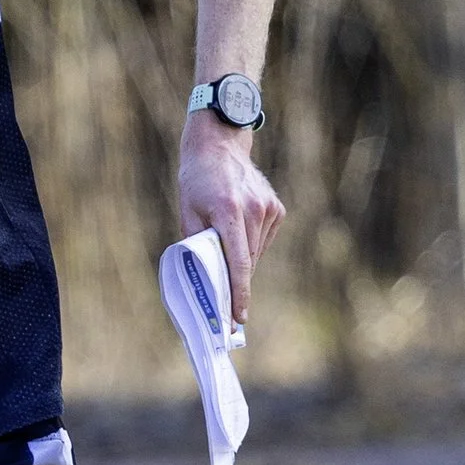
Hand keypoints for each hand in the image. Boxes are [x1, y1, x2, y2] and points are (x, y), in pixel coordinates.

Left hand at [178, 109, 282, 320]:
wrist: (219, 146)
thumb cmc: (196, 181)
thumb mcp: (187, 212)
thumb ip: (197, 244)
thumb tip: (205, 278)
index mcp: (228, 211)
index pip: (238, 262)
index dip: (238, 293)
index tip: (238, 317)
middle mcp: (254, 210)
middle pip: (248, 261)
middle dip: (237, 284)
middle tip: (227, 306)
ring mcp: (269, 208)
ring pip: (257, 252)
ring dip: (243, 261)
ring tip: (226, 252)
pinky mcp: (277, 208)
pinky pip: (264, 240)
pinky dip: (252, 245)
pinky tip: (239, 232)